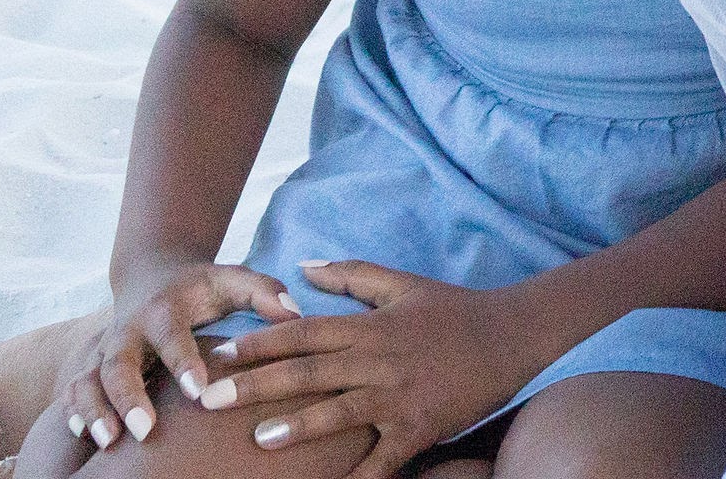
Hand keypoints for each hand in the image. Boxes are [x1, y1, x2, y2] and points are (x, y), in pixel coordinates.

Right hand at [56, 261, 297, 449]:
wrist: (153, 277)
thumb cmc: (204, 287)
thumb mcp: (235, 280)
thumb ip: (266, 293)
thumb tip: (294, 315)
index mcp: (164, 308)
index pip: (171, 336)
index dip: (183, 362)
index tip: (198, 392)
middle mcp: (127, 329)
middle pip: (118, 363)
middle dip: (129, 397)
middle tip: (145, 430)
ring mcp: (104, 350)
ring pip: (88, 380)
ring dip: (95, 410)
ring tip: (109, 443)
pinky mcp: (91, 366)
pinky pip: (72, 390)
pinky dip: (74, 412)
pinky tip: (86, 440)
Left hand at [202, 260, 540, 478]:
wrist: (514, 334)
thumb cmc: (454, 310)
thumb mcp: (403, 285)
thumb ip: (352, 274)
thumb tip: (303, 267)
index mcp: (371, 326)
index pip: (304, 332)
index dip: (259, 342)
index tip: (218, 353)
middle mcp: (380, 359)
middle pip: (310, 371)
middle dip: (257, 385)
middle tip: (211, 399)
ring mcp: (400, 395)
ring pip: (342, 411)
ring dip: (300, 425)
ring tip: (261, 438)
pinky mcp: (421, 426)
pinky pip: (384, 458)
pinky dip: (358, 475)